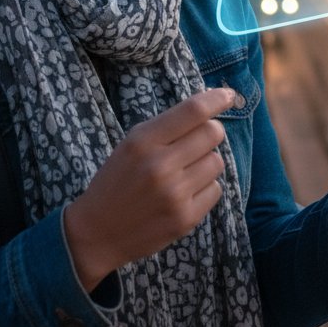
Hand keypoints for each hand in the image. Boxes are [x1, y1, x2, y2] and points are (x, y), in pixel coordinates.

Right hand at [64, 87, 233, 289]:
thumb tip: (209, 104)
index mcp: (143, 141)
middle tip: (198, 140)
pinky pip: (216, 189)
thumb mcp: (132, 144)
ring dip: (206, 161)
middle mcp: (161, 165)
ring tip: (185, 170)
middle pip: (212, 133)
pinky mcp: (186, 219)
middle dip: (212, 132)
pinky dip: (205, 187)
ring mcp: (175, 194)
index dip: (216, 99)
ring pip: (217, 161)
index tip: (229, 94)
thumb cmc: (118, 179)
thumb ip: (167, 125)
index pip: (193, 111)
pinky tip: (185, 192)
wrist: (98, 232)